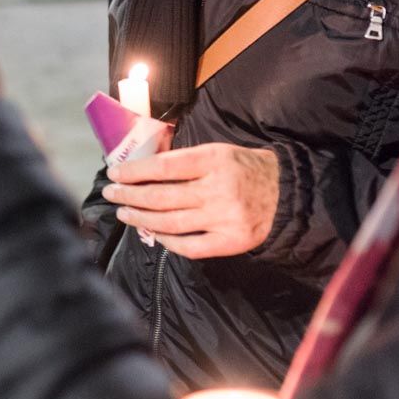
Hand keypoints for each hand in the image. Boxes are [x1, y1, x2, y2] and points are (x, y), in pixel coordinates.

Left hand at [102, 143, 280, 258]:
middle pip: (161, 196)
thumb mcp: (217, 152)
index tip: (115, 173)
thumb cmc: (244, 168)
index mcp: (214, 160)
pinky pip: (189, 246)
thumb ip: (184, 160)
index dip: (134, 171)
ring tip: (123, 212)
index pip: (163, 166)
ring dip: (140, 218)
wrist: (287, 194)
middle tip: (111, 193)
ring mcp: (224, 218)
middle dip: (129, 195)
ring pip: (170, 222)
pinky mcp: (230, 242)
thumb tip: (141, 167)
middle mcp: (218, 189)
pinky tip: (153, 232)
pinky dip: (167, 241)